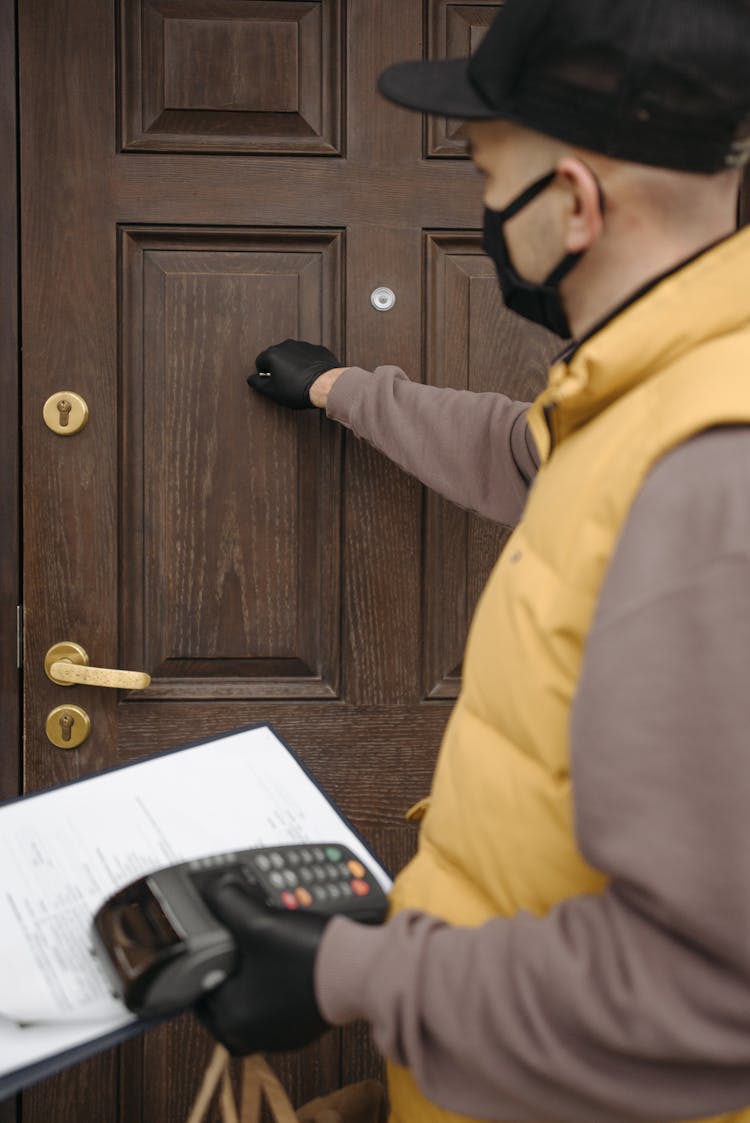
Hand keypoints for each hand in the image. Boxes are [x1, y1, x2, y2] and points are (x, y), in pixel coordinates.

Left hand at [195, 874, 330, 1054]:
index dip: (201, 953)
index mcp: (231, 1018)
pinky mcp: (301, 1025)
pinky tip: (286, 955)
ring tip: (261, 939)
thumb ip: (229, 902)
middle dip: (229, 959)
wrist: (361, 969)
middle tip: (234, 934)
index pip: (197, 984)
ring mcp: (279, 1033)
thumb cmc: (310, 956)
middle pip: (225, 990)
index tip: (207, 934)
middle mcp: (252, 1034)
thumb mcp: (259, 922)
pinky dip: (276, 978)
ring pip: (252, 994)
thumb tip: (212, 889)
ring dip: (253, 968)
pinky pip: (276, 999)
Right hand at [249, 339, 341, 409]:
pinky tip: (311, 376)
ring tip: (300, 380)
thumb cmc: (297, 389)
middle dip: (278, 368)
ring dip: (293, 365)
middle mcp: (287, 345)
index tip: (272, 384)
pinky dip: (308, 363)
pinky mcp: (318, 349)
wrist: (326, 385)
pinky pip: (308, 356)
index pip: (260, 362)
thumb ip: (258, 384)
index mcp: (272, 354)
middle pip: (276, 357)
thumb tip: (251, 378)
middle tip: (285, 383)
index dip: (264, 375)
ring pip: (293, 355)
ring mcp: (304, 345)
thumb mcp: (272, 391)